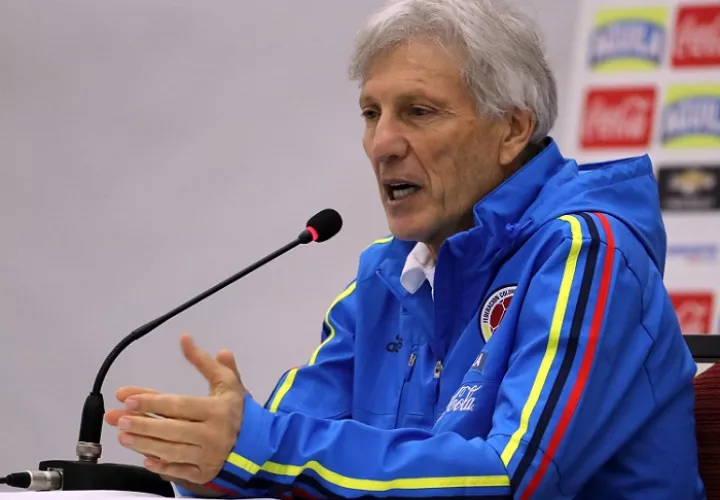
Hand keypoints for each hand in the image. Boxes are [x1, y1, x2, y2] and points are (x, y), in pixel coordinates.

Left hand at [104, 334, 245, 483]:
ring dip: (144, 444)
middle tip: (118, 418)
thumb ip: (204, 362)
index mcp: (217, 410)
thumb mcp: (226, 381)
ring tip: (123, 435)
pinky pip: (180, 471)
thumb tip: (184, 338)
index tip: (128, 398)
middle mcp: (213, 434)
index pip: (179, 405)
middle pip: (171, 429)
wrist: (257, 441)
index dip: (152, 401)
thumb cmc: (236, 408)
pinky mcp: (205, 472)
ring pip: (172, 451)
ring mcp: (208, 456)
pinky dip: (161, 466)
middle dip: (142, 423)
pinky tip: (145, 459)